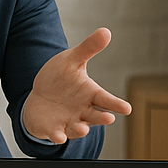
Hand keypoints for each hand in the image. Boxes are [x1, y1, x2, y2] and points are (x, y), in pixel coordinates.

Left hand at [22, 27, 132, 143]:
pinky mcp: (54, 129)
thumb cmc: (61, 78)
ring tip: (82, 128)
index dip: (116, 104)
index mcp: (91, 94)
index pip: (106, 100)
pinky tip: (58, 137)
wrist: (40, 94)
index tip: (127, 108)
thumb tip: (106, 31)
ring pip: (78, 128)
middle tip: (109, 118)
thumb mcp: (72, 60)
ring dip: (80, 129)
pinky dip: (58, 136)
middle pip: (95, 116)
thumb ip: (88, 49)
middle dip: (102, 118)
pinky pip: (57, 135)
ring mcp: (69, 122)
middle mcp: (83, 111)